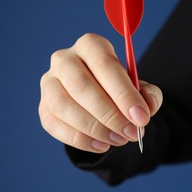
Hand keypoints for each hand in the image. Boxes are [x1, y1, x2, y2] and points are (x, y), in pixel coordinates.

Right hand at [39, 33, 162, 152]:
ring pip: (63, 105)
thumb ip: (148, 95)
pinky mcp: (43, 107)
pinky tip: (101, 145)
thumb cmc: (118, 88)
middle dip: (109, 114)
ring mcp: (49, 83)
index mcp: (91, 45)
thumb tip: (147, 107)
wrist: (98, 98)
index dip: (124, 93)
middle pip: (80, 85)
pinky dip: (79, 139)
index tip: (141, 117)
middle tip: (131, 133)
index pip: (105, 65)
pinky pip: (54, 124)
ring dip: (94, 128)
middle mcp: (65, 59)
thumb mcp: (139, 87)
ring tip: (119, 140)